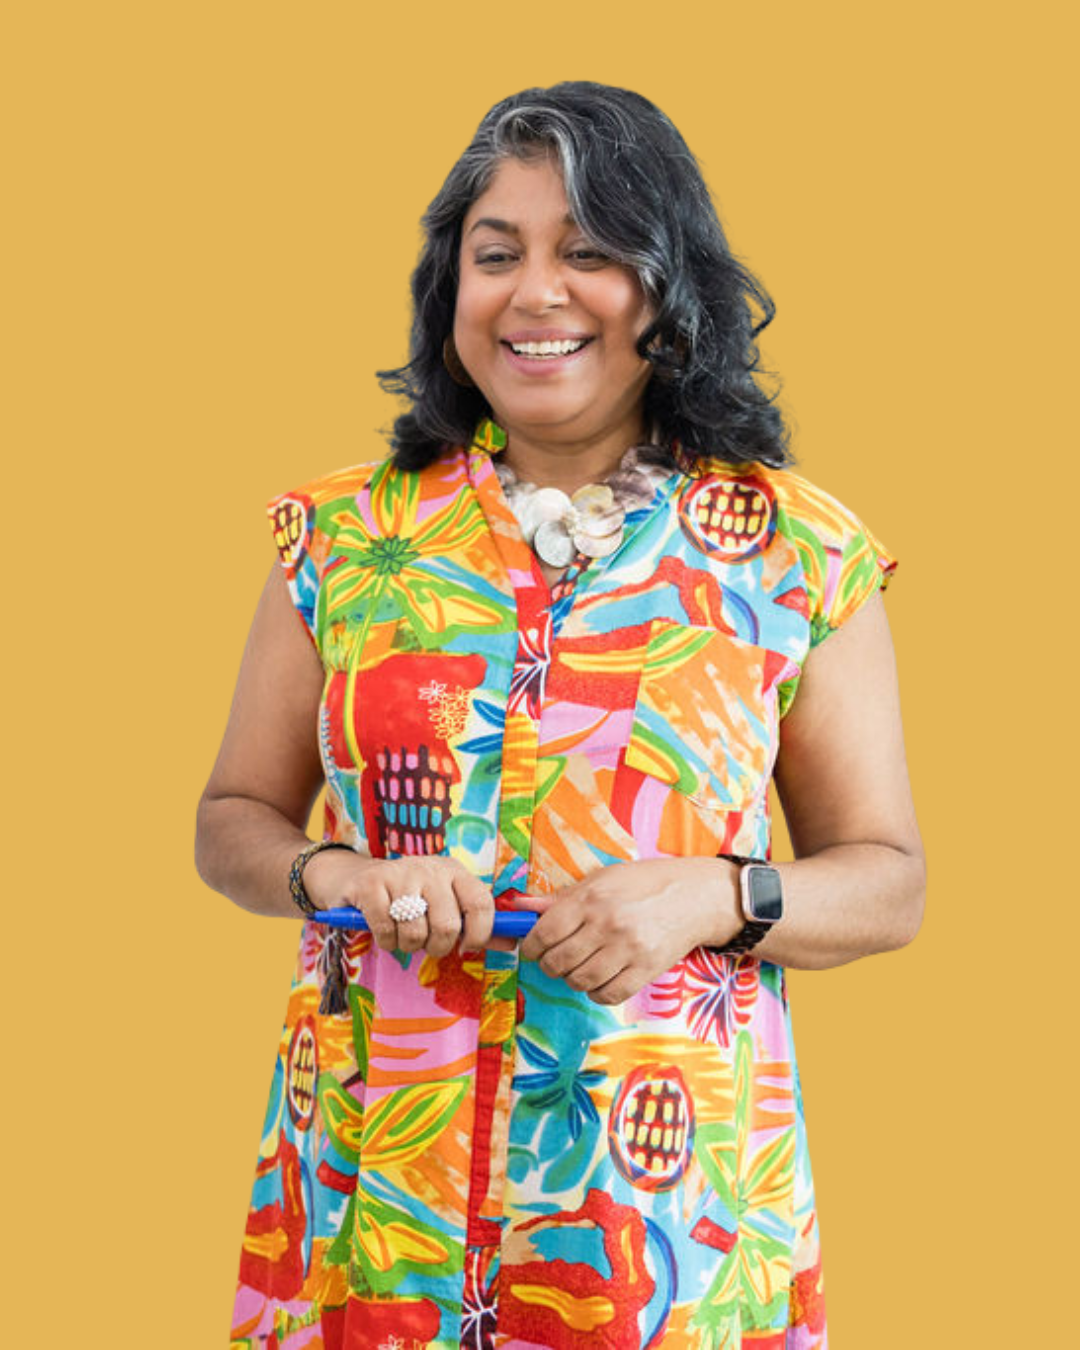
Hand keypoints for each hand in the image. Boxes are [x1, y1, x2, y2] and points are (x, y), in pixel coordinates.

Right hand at [302, 851, 496, 957]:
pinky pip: (387, 930)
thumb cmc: (410, 898)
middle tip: (427, 943)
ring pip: (416, 932)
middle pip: (447, 926)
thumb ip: (477, 924)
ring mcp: (399, 873)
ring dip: (408, 946)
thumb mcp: (446, 904)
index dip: (480, 934)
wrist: (358, 879)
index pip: (481, 902)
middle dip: (437, 947)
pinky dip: (386, 941)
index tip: (467, 947)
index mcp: (454, 871)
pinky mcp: (371, 884)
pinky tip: (385, 931)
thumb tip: (513, 942)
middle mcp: (429, 868)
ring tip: (403, 934)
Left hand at [515, 858, 741, 1004]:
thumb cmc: (644, 883)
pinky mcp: (646, 970)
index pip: (545, 932)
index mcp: (592, 898)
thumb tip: (521, 907)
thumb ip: (561, 898)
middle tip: (555, 959)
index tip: (533, 948)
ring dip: (572, 979)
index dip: (532, 946)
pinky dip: (597, 992)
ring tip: (579, 967)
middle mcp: (608, 924)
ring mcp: (628, 949)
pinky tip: (600, 978)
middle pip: (559, 961)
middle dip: (550, 964)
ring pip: (580, 981)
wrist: (695, 896)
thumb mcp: (602, 879)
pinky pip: (608, 994)